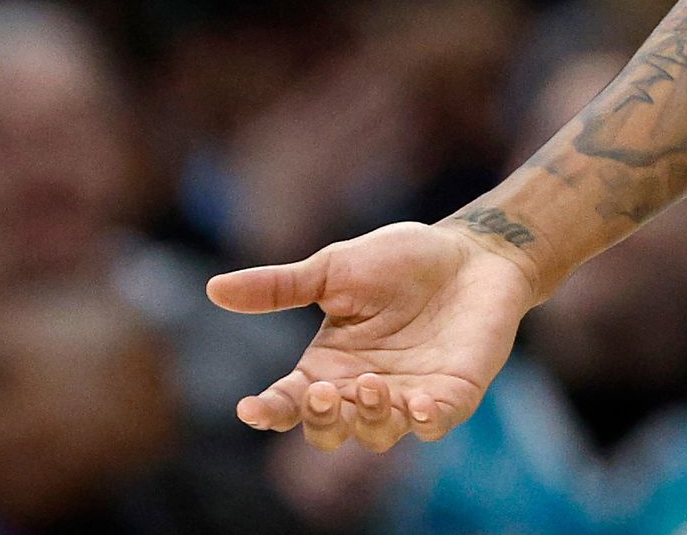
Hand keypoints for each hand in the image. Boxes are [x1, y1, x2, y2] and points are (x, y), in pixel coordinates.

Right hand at [209, 219, 536, 449]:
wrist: (472, 251)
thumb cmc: (402, 260)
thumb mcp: (334, 269)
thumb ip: (280, 287)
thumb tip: (213, 289)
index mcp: (328, 365)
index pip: (289, 401)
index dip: (269, 411)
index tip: (251, 409)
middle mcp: (363, 390)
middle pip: (329, 432)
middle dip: (322, 420)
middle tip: (325, 392)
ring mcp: (409, 397)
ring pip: (378, 435)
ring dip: (369, 418)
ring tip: (371, 384)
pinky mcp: (453, 395)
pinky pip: (435, 425)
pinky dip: (425, 422)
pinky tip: (418, 405)